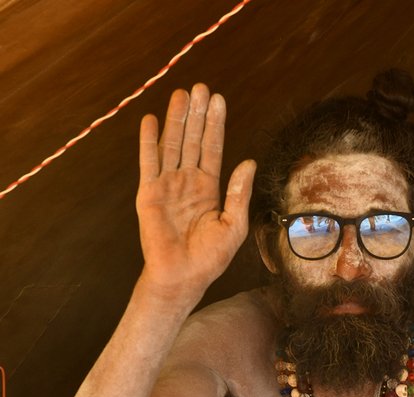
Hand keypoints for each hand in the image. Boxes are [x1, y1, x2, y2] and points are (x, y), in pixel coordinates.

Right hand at [136, 83, 255, 300]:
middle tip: (201, 87)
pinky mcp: (149, 193)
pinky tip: (152, 119)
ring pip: (172, 145)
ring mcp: (167, 186)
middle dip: (197, 115)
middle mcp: (187, 183)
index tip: (219, 100)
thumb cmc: (210, 258)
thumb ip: (239, 193)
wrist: (183, 276)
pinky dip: (149, 141)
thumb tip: (248, 162)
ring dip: (176, 120)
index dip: (215, 125)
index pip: (212, 149)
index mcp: (208, 189)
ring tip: (182, 94)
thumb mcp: (234, 225)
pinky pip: (149, 162)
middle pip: (192, 141)